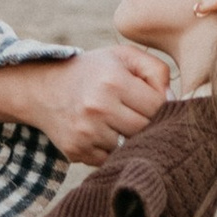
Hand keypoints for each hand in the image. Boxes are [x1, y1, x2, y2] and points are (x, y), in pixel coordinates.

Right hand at [25, 42, 171, 164]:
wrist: (44, 88)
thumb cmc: (93, 71)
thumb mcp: (122, 56)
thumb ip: (155, 70)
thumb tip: (172, 101)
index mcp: (113, 81)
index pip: (158, 107)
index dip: (160, 106)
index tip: (152, 102)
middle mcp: (98, 108)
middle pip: (145, 130)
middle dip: (146, 124)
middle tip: (137, 114)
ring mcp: (86, 133)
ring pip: (129, 147)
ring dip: (129, 138)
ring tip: (118, 122)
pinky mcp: (77, 151)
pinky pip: (110, 159)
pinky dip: (111, 151)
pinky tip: (103, 134)